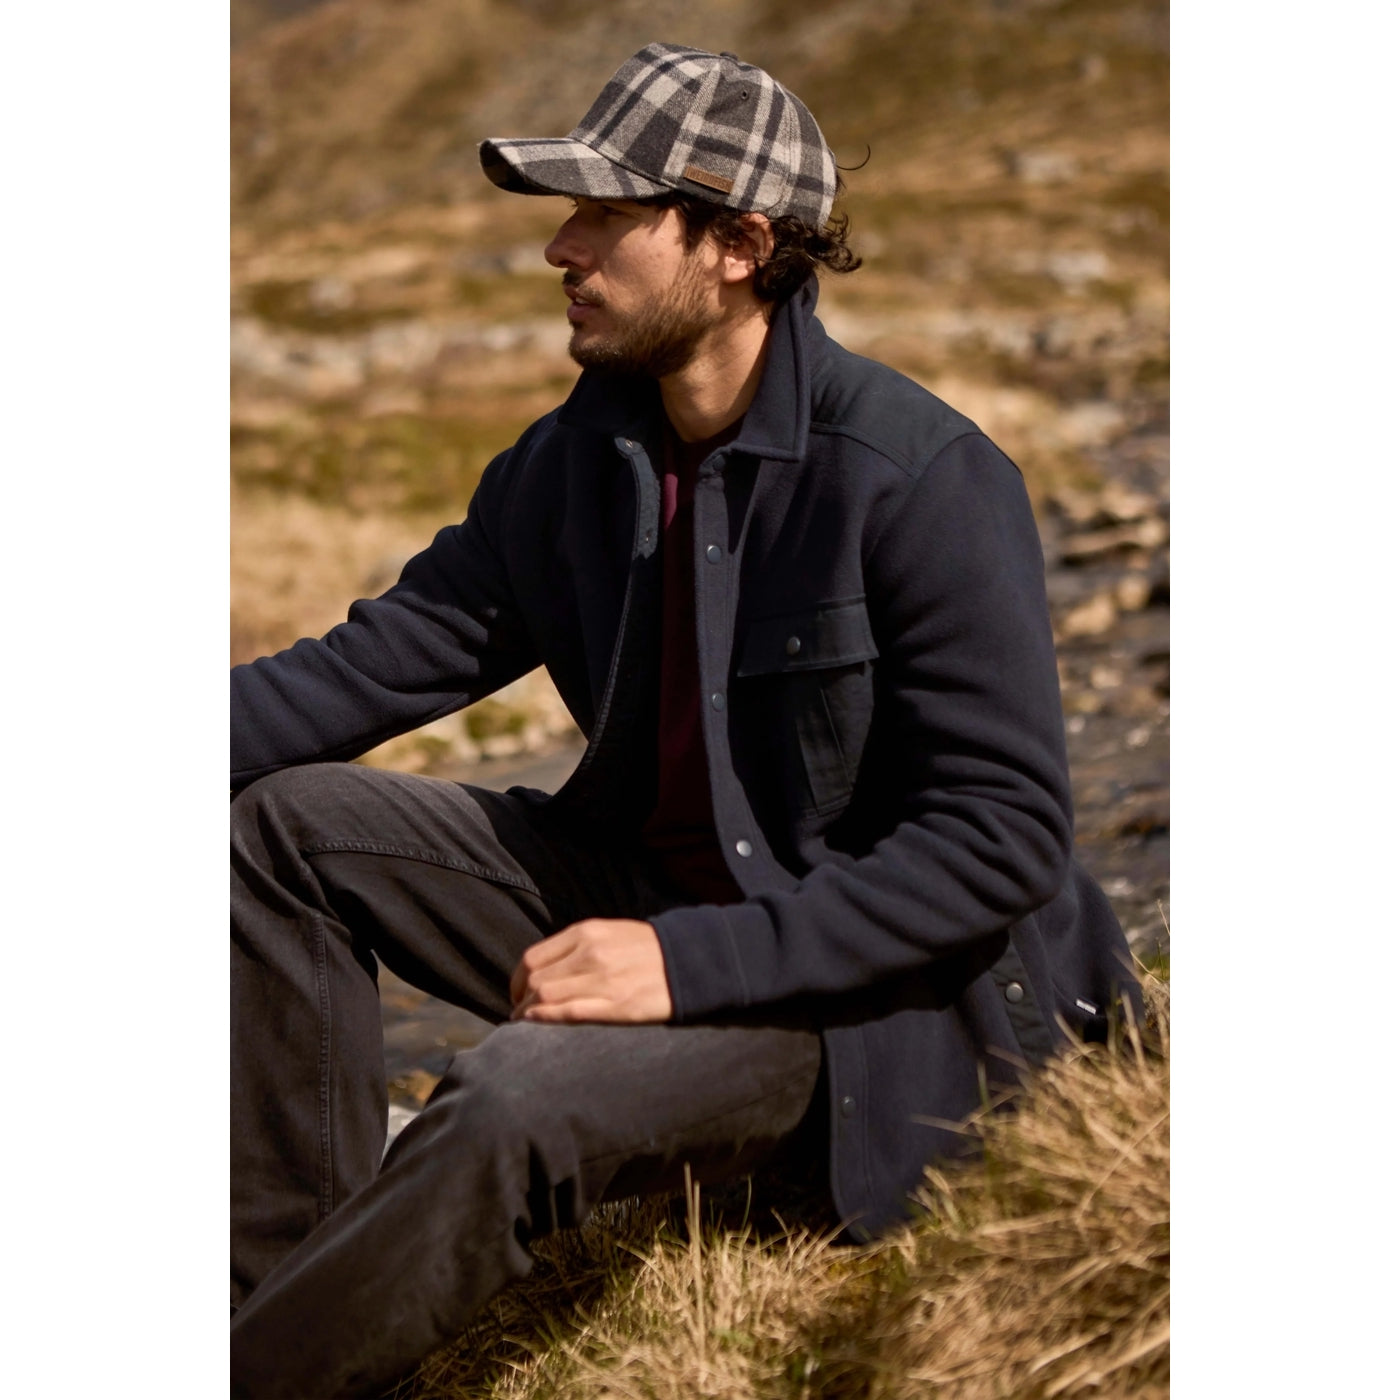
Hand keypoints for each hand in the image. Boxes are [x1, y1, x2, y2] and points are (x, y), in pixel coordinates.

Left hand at [509, 918, 672, 1023]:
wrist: (689, 960)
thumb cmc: (645, 949)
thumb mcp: (608, 932)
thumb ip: (575, 946)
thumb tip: (541, 969)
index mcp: (586, 933)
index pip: (533, 958)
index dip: (516, 980)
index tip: (518, 992)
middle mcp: (590, 954)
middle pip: (535, 979)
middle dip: (520, 999)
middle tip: (519, 1012)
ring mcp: (603, 980)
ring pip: (546, 997)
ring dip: (529, 1012)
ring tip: (527, 1022)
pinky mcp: (617, 1006)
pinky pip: (570, 1013)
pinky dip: (546, 1018)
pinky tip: (537, 1023)